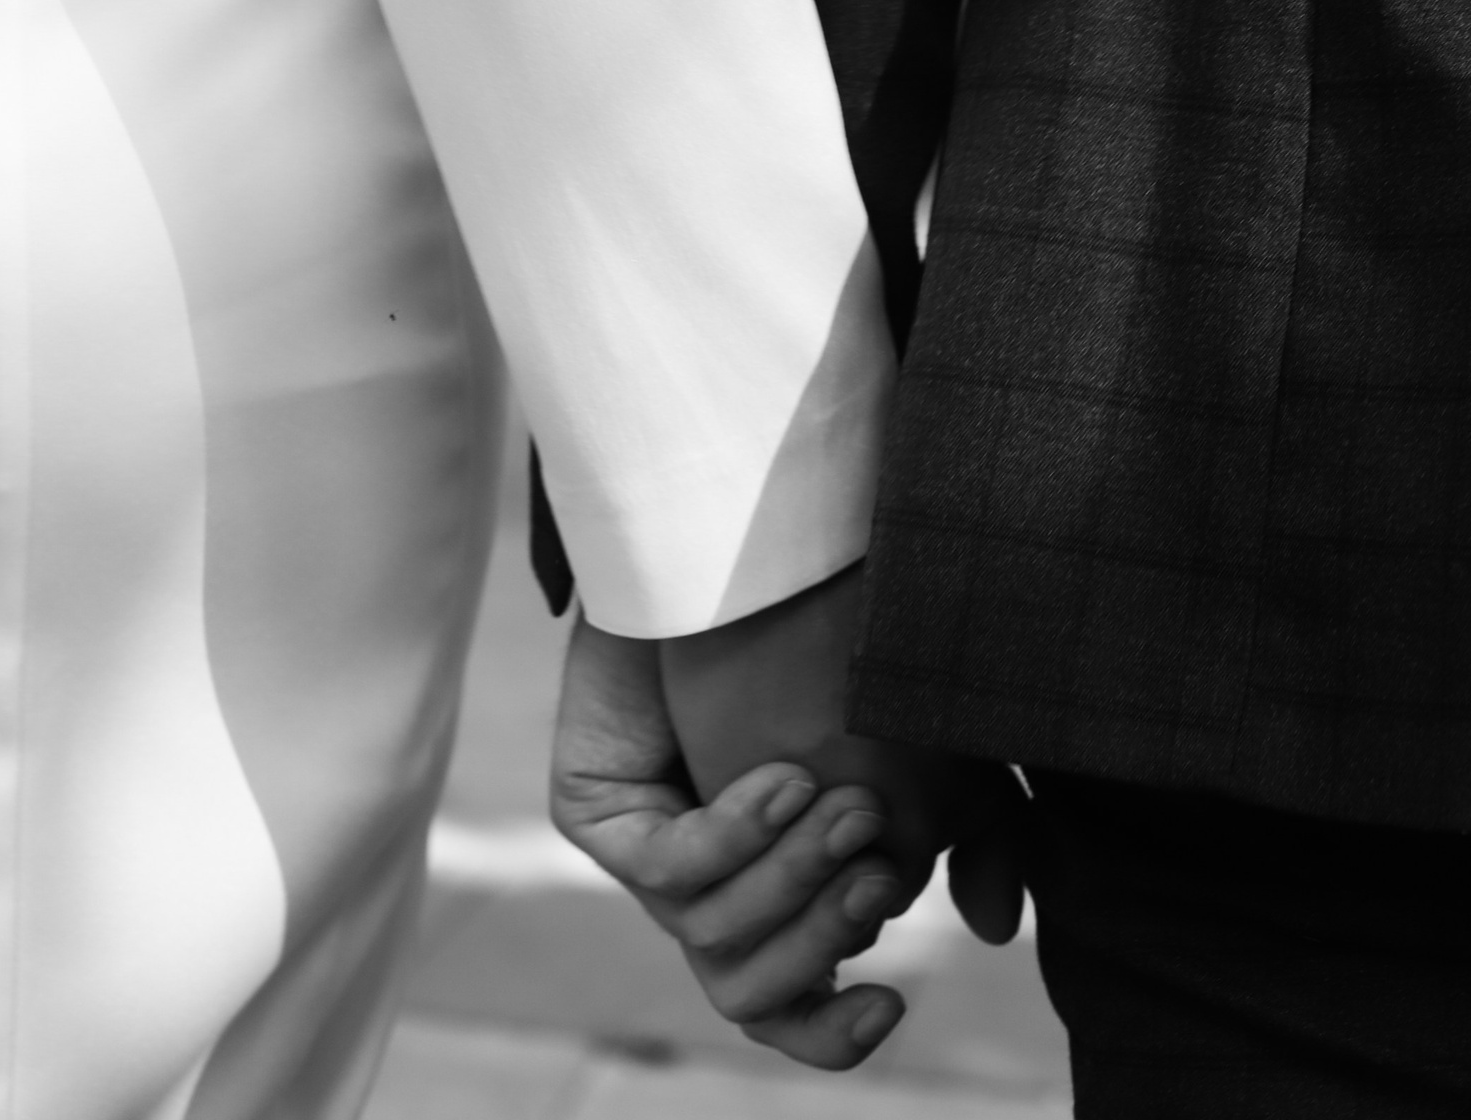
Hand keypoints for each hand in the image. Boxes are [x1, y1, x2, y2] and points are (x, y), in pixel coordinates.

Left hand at [661, 564, 1030, 1015]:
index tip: (896, 1001)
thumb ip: (978, 834)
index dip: (833, 1032)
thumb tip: (991, 929)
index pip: (791, 1011)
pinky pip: (665, 869)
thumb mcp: (936, 749)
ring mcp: (647, 853)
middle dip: (821, 938)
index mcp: (774, 896)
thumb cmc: (841, 649)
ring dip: (789, 878)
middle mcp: (706, 887)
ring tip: (843, 804)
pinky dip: (733, 835)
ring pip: (713, 936)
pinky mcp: (598, 813)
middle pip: (753, 990)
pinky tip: (783, 779)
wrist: (754, 556)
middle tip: (874, 872)